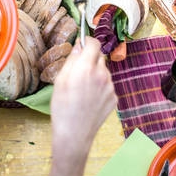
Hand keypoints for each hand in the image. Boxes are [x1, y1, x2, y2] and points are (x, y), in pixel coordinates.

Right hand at [50, 37, 115, 151]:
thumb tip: (79, 45)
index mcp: (86, 68)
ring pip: (104, 72)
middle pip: (99, 57)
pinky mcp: (114, 98)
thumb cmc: (62, 107)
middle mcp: (102, 75)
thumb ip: (72, 59)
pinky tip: (89, 99)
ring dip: (95, 74)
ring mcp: (110, 87)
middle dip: (90, 59)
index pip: (94, 43)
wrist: (74, 134)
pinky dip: (100, 88)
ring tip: (82, 90)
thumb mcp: (60, 80)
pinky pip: (107, 85)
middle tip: (79, 71)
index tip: (82, 44)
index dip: (88, 41)